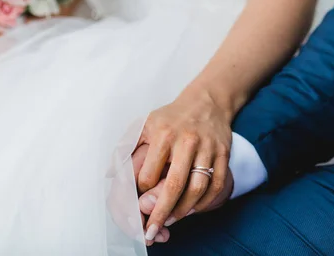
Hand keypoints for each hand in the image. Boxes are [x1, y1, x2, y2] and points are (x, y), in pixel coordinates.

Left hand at [136, 90, 232, 240]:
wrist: (206, 103)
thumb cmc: (171, 118)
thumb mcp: (145, 124)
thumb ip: (126, 148)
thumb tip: (110, 174)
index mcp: (163, 134)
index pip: (150, 173)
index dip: (142, 191)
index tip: (138, 199)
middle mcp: (186, 140)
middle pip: (174, 185)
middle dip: (161, 212)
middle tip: (151, 230)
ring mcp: (207, 148)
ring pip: (197, 188)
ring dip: (183, 211)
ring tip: (171, 221)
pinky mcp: (223, 154)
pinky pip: (215, 185)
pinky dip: (204, 202)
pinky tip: (193, 209)